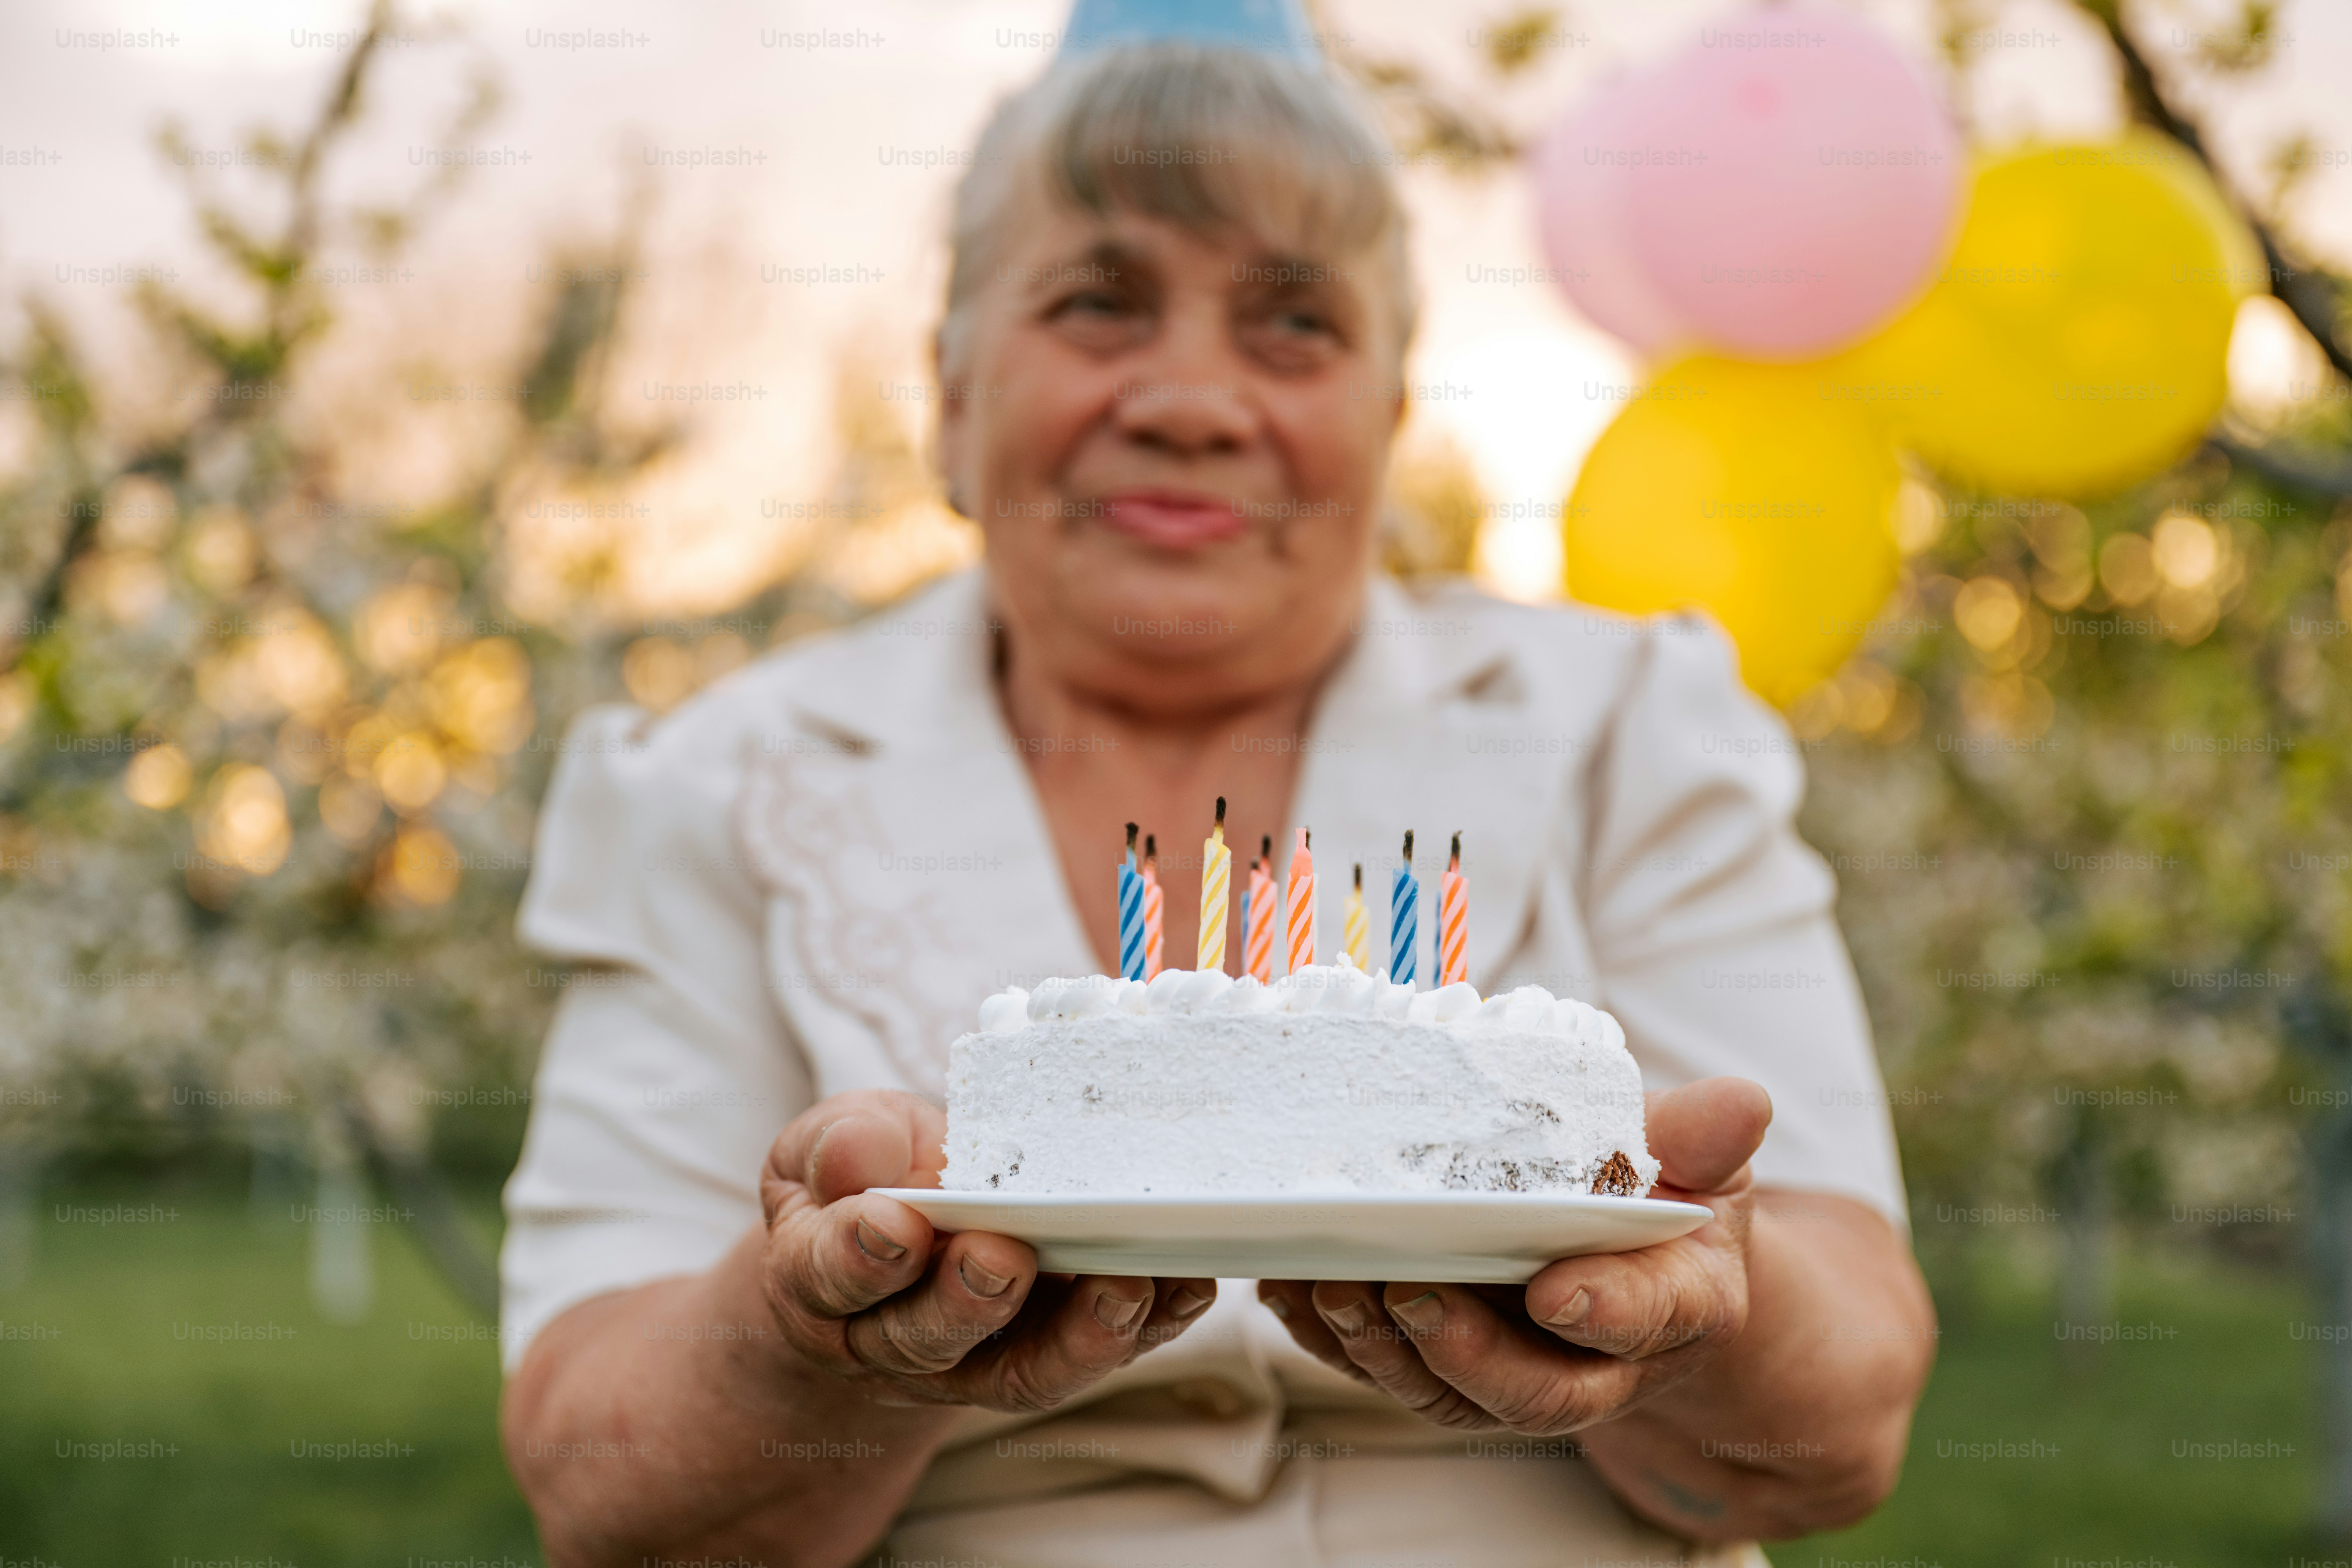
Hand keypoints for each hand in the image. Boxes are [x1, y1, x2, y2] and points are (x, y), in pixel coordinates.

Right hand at [757, 1089, 1215, 1411]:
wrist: (899, 1233)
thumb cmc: (869, 1175)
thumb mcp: (835, 1143)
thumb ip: (841, 1146)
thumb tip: (860, 1159)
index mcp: (823, 1279)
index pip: (829, 1279)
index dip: (860, 1255)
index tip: (896, 1221)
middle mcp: (893, 1339)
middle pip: (926, 1340)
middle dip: (968, 1299)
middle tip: (1005, 1256)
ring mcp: (978, 1359)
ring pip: (1023, 1371)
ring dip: (1077, 1337)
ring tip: (1122, 1289)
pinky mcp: (1052, 1351)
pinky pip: (1098, 1353)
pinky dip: (1149, 1324)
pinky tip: (1183, 1283)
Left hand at [1258, 1077, 1770, 1434]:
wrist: (1626, 1250)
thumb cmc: (1660, 1192)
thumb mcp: (1697, 1157)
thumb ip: (1704, 1136)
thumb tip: (1740, 1103)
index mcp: (1676, 1304)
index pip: (1647, 1319)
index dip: (1604, 1310)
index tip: (1555, 1291)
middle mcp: (1598, 1362)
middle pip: (1534, 1389)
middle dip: (1466, 1352)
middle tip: (1407, 1294)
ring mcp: (1514, 1370)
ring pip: (1447, 1395)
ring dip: (1382, 1350)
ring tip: (1331, 1288)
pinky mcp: (1444, 1364)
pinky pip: (1386, 1371)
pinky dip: (1332, 1337)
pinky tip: (1291, 1288)